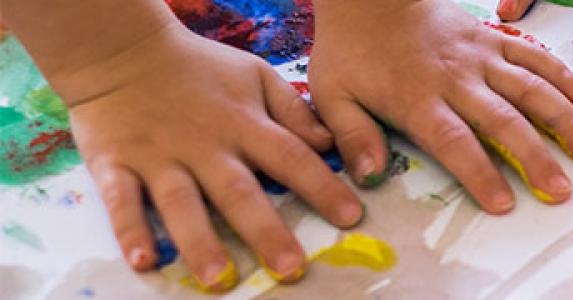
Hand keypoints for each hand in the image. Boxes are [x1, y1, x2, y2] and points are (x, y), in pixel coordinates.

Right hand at [61, 28, 361, 290]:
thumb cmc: (198, 68)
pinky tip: (144, 261)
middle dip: (267, 232)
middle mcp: (205, 146)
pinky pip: (122, 201)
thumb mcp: (255, 75)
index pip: (291, 158)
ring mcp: (158, 158)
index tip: (352, 218)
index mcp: (244, 124)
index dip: (323, 187)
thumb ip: (292, 110)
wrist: (120, 49)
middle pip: (239, 193)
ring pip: (182, 205)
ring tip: (220, 279)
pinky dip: (130, 231)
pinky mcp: (114, 165)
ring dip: (201, 243)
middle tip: (291, 269)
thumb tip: (330, 143)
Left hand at [309, 0, 572, 212]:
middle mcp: (458, 78)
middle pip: (504, 120)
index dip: (481, 173)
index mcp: (418, 98)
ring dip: (564, 122)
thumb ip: (353, 137)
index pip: (455, 141)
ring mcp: (482, 56)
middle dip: (536, 157)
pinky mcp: (494, 38)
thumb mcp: (333, 94)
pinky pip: (534, 57)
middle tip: (562, 190)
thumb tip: (369, 179)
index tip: (504, 203)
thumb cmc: (352, 49)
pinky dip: (563, 77)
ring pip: (531, 89)